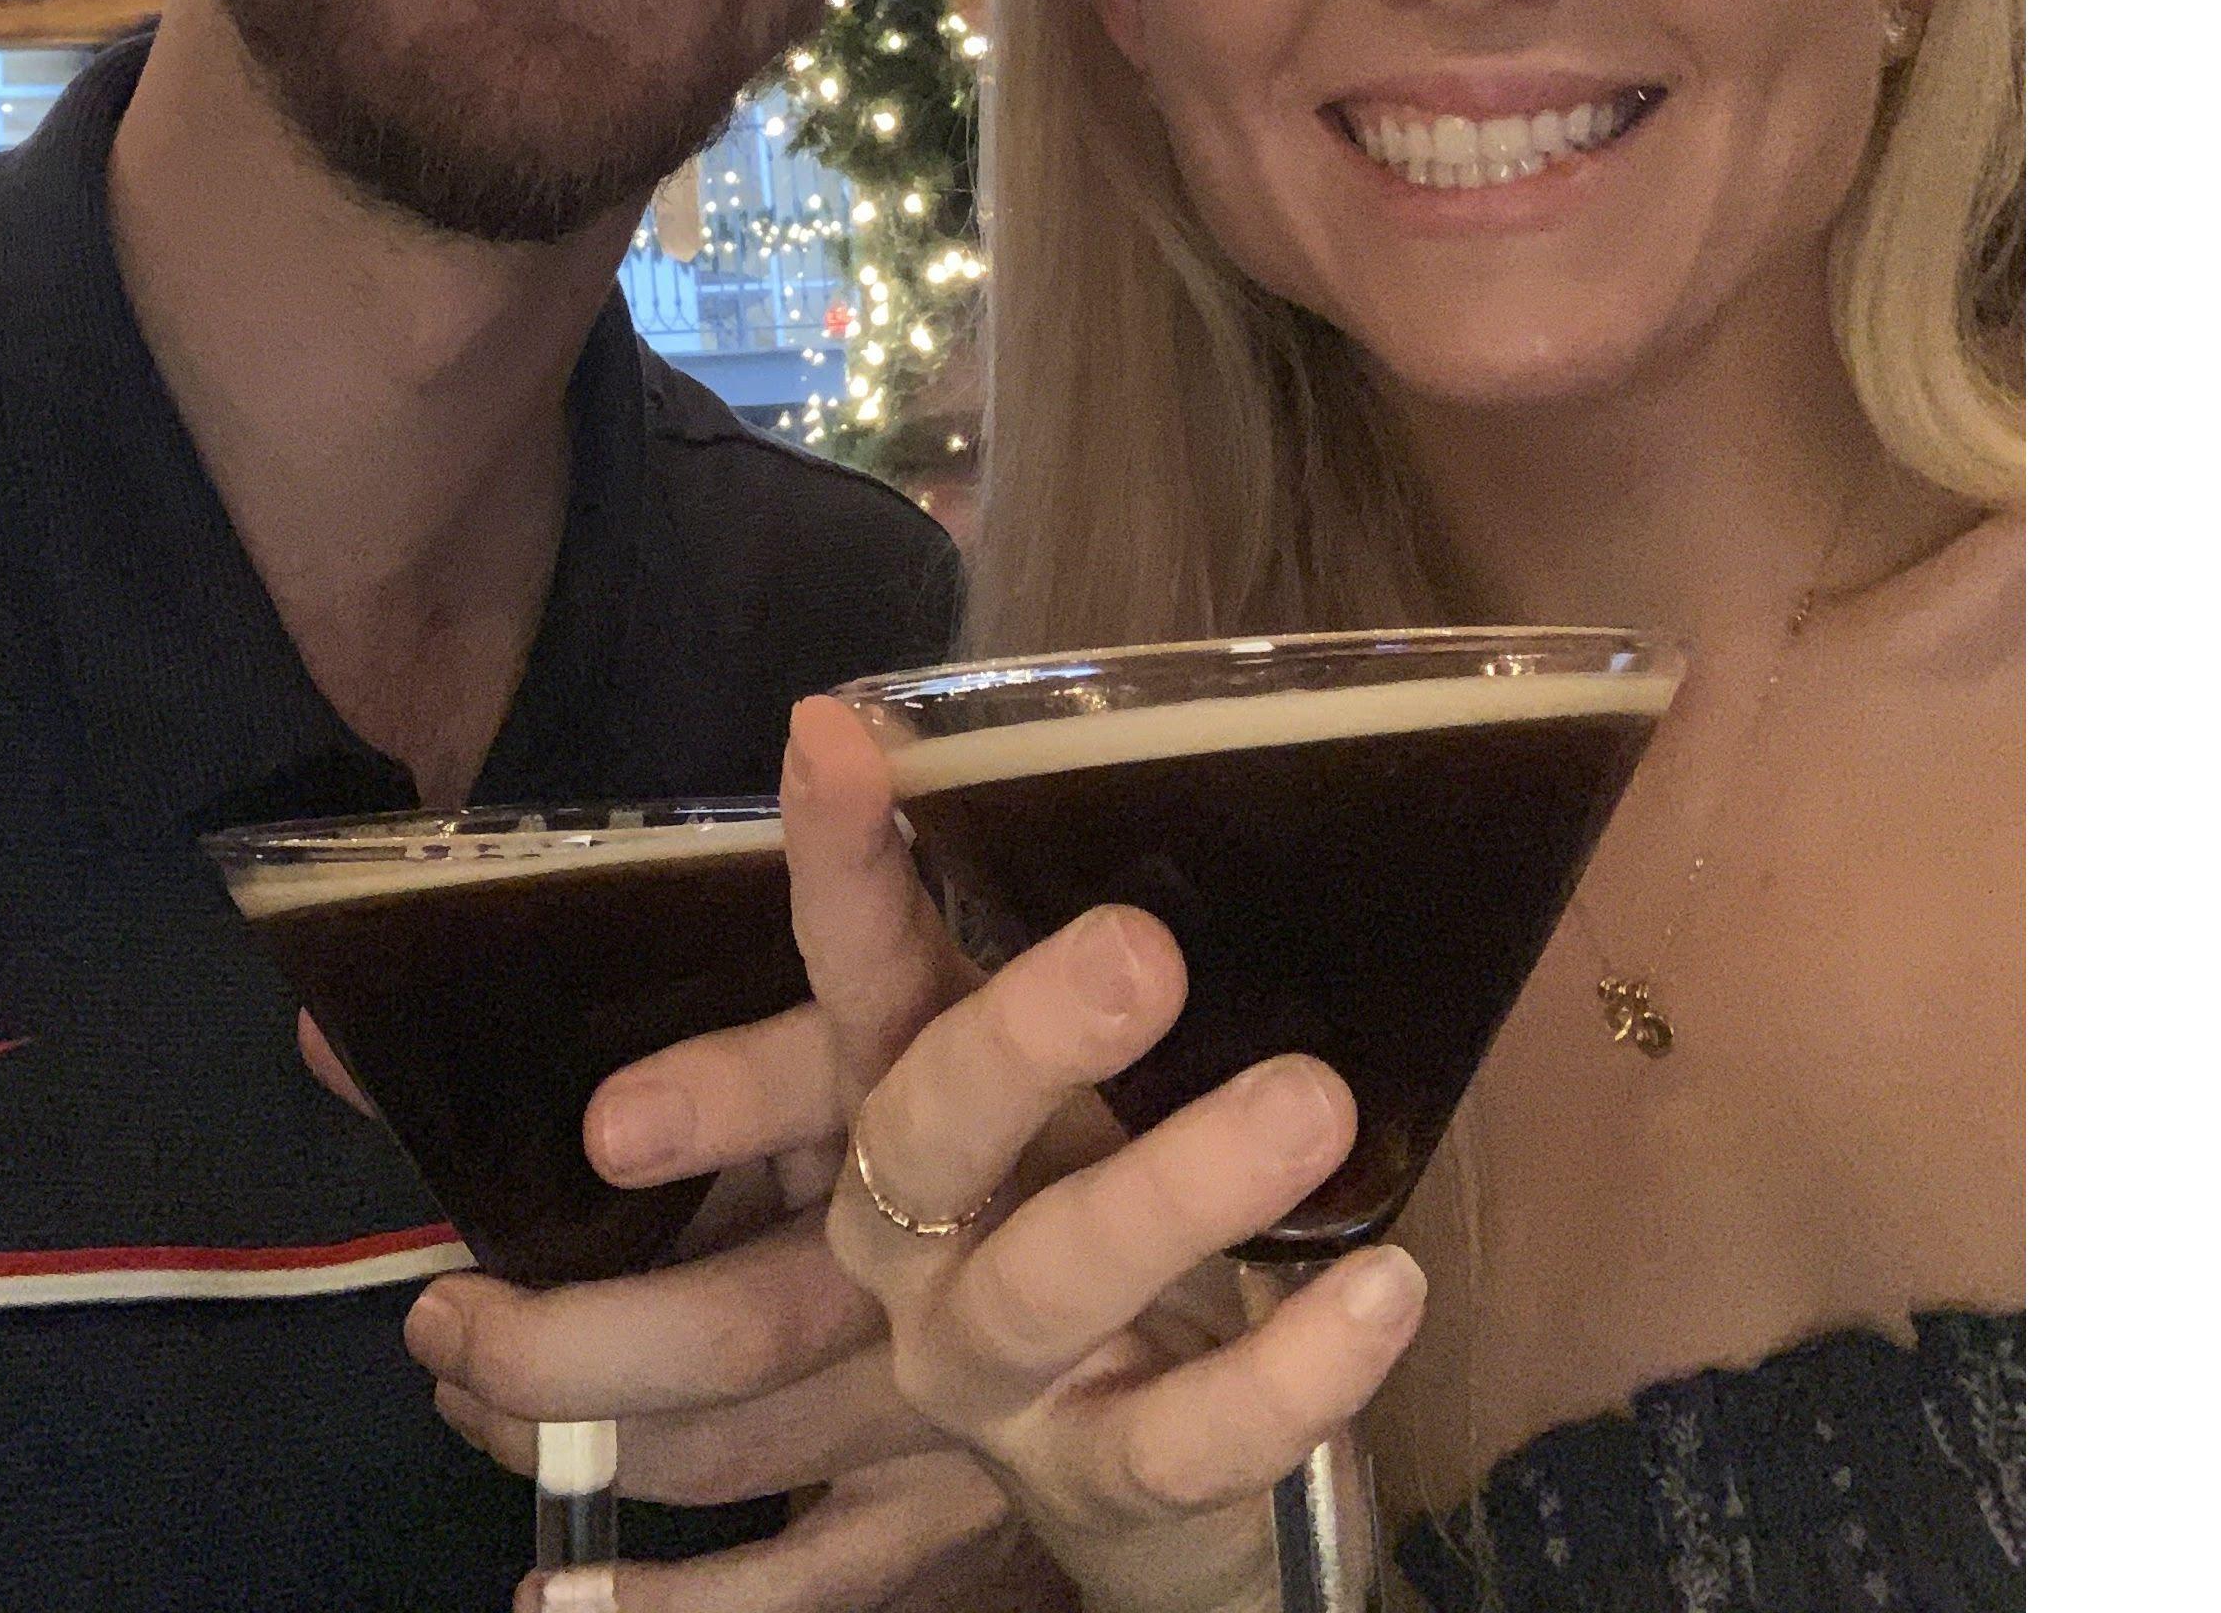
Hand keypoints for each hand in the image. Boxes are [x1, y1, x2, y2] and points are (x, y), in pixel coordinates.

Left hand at [360, 996, 1017, 1607]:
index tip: (604, 1130)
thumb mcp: (839, 1005)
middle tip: (444, 1322)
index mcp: (914, 1074)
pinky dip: (668, 1602)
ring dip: (578, 1434)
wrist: (1135, 1235)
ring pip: (733, 1443)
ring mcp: (947, 1393)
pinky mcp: (948, 1509)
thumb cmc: (938, 1084)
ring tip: (470, 1393)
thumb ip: (640, 998)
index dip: (728, 1098)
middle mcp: (936, 1241)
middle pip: (738, 1320)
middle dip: (566, 1342)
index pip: (825, 1067)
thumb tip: (335, 1036)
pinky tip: (551, 1595)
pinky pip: (799, 1582)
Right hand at [790, 697, 1427, 1612]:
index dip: (841, 859)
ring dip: (1174, 1190)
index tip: (834, 735)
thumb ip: (1108, 956)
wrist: (1160, 1482)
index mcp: (907, 1105)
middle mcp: (913, 1236)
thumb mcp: (1103, 1082)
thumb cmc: (1122, 1210)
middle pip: (927, 1129)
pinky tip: (1385, 1287)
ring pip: (1048, 1280)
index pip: (859, 967)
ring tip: (1307, 1103)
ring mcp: (992, 1370)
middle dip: (1021, 1037)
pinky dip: (1287, 1372)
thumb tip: (1231, 782)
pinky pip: (1185, 1438)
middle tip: (1144, 953)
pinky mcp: (1101, 1485)